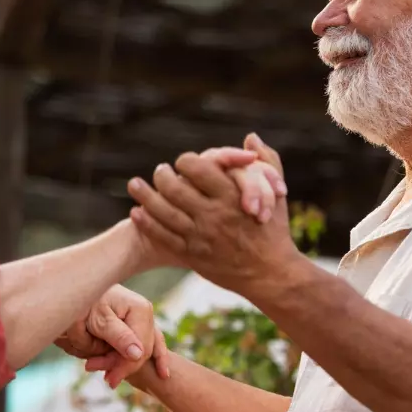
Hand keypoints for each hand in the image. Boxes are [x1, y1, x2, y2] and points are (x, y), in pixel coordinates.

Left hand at [55, 284, 168, 388]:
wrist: (78, 288)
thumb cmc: (87, 302)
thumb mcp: (100, 320)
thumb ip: (119, 336)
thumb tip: (138, 354)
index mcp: (140, 309)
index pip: (140, 348)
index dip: (124, 366)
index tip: (108, 379)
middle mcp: (146, 313)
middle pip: (141, 351)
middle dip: (121, 365)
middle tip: (100, 375)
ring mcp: (143, 317)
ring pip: (142, 350)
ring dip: (124, 363)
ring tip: (106, 373)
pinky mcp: (137, 322)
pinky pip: (150, 343)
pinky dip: (154, 357)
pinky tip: (162, 374)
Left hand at [127, 135, 300, 292]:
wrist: (271, 274)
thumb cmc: (274, 231)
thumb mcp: (276, 193)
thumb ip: (267, 162)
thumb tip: (251, 137)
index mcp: (232, 196)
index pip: (198, 168)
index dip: (186, 161)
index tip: (184, 163)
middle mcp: (214, 215)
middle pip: (175, 188)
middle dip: (162, 175)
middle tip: (159, 171)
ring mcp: (201, 236)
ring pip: (164, 212)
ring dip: (145, 196)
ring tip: (134, 184)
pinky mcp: (193, 255)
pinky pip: (164, 237)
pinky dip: (147, 224)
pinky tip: (136, 213)